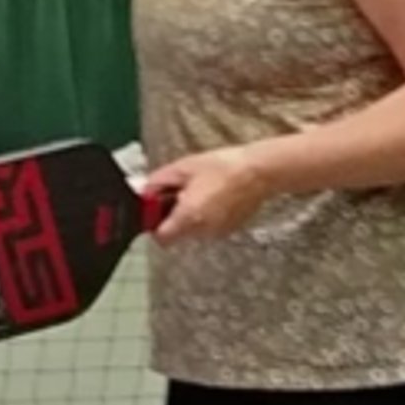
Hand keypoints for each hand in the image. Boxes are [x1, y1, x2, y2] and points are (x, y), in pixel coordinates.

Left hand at [145, 145, 273, 242]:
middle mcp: (202, 231)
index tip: (157, 211)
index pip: (161, 238)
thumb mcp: (183, 168)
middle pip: (176, 236)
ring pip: (192, 233)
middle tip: (180, 196)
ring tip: (201, 194)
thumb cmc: (221, 166)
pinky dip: (206, 218)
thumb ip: (158, 182)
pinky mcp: (229, 230)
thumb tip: (145, 193)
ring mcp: (217, 233)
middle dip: (173, 220)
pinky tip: (215, 199)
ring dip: (190, 219)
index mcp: (188, 217)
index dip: (155, 225)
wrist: (260, 171)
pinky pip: (209, 229)